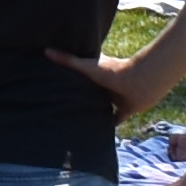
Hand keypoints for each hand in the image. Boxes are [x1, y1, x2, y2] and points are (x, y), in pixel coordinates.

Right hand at [55, 44, 183, 120]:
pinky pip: (115, 120)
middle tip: (65, 105)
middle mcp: (105, 86)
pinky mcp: (125, 110)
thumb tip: (45, 51)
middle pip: (92, 92)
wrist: (140, 83)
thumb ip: (68, 60)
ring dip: (95, 111)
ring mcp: (115, 98)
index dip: (72, 78)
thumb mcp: (86, 66)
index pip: (82, 76)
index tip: (59, 83)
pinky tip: (99, 133)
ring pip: (103, 106)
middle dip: (83, 97)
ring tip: (79, 120)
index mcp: (97, 74)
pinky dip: (109, 125)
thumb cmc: (113, 71)